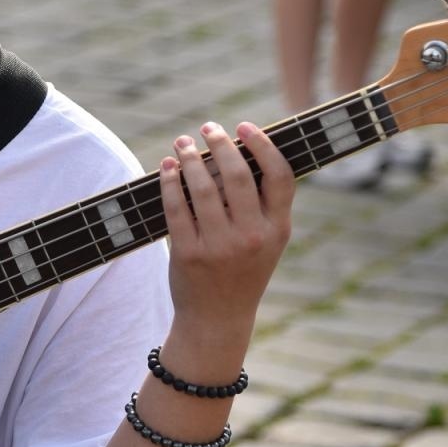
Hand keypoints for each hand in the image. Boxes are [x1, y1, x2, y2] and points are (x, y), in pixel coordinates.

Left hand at [158, 122, 293, 359]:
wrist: (219, 319)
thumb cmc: (243, 271)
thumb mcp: (267, 241)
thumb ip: (264, 204)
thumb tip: (241, 150)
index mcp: (278, 229)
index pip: (280, 176)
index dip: (263, 145)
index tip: (245, 126)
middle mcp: (252, 237)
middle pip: (237, 176)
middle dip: (220, 144)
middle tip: (208, 128)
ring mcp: (220, 247)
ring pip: (202, 189)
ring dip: (190, 159)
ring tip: (183, 144)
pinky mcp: (189, 255)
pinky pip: (176, 208)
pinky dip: (170, 183)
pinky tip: (167, 168)